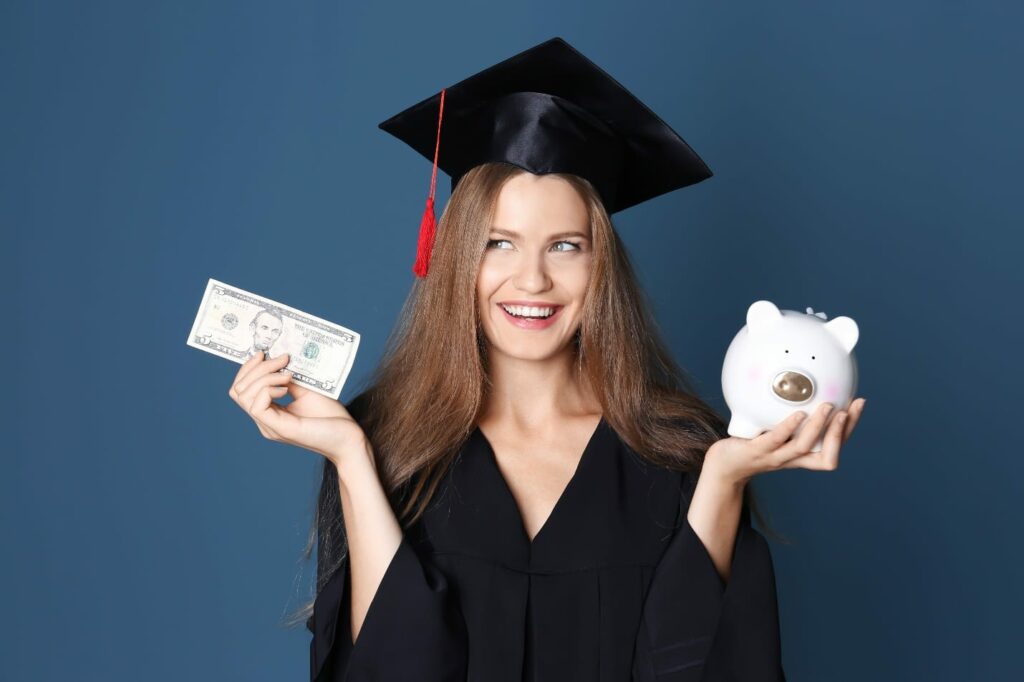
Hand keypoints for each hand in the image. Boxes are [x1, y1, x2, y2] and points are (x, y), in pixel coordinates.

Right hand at [227, 350, 368, 465]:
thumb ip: (288, 379)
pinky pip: (257, 405)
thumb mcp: (306, 390)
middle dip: (256, 368)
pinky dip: (268, 388)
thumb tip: (277, 358)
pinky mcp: (279, 429)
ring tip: (287, 374)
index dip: (248, 368)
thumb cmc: (331, 417)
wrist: (349, 438)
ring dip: (264, 376)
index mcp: (269, 413)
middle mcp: (265, 421)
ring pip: (244, 395)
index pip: (241, 390)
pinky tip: (287, 387)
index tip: (263, 353)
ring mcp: (270, 426)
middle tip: (282, 359)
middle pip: (238, 390)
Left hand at [704, 398, 866, 486]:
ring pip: (805, 447)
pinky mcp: (756, 451)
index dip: (850, 427)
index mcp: (802, 455)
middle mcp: (793, 459)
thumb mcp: (775, 428)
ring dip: (820, 426)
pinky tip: (798, 414)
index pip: (835, 445)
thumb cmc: (751, 444)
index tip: (857, 404)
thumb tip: (798, 381)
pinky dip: (790, 427)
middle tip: (848, 408)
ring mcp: (775, 456)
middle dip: (843, 432)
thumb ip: (788, 413)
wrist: (724, 465)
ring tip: (828, 407)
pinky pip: (776, 440)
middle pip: (828, 455)